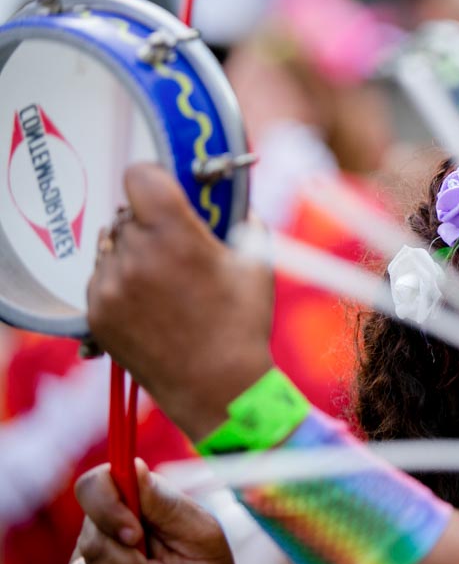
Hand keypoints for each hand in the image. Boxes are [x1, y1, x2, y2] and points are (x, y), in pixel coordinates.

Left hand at [87, 164, 274, 440]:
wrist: (218, 388)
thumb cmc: (243, 325)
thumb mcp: (257, 263)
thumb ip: (243, 219)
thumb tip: (232, 198)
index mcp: (176, 236)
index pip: (140, 176)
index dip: (157, 178)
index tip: (169, 191)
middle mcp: (136, 257)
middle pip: (128, 212)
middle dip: (151, 221)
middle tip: (175, 243)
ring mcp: (110, 287)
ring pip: (111, 243)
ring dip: (132, 250)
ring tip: (163, 278)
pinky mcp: (96, 312)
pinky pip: (100, 276)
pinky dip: (121, 280)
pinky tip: (150, 301)